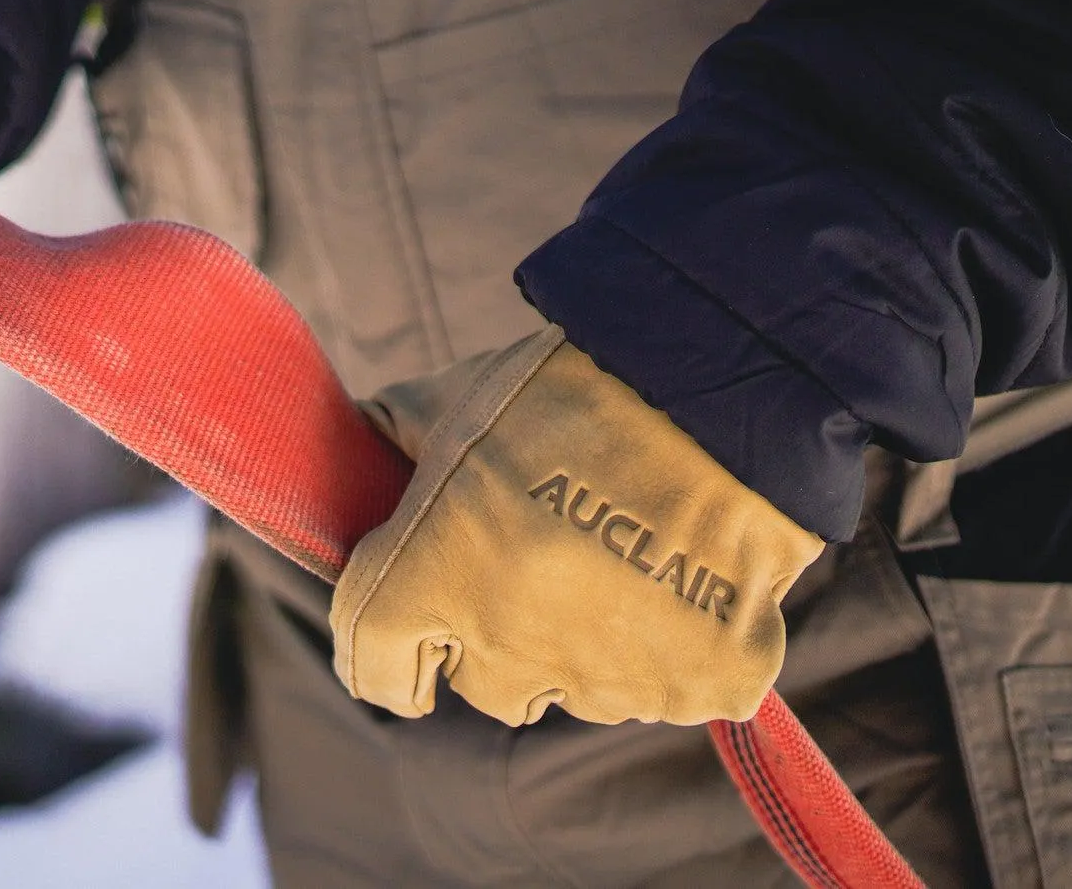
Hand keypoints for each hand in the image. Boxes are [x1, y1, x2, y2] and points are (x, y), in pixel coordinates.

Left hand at [331, 328, 822, 727]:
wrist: (713, 389)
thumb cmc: (572, 386)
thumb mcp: (461, 394)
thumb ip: (396, 434)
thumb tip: (358, 446)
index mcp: (429, 579)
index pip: (373, 664)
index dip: (384, 648)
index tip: (405, 634)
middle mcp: (506, 648)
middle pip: (480, 680)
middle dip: (492, 632)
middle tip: (535, 553)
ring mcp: (606, 679)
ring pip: (571, 684)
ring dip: (580, 637)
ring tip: (617, 545)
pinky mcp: (696, 686)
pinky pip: (664, 685)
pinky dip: (670, 643)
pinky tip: (681, 569)